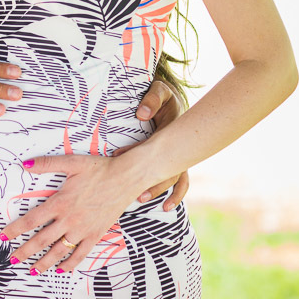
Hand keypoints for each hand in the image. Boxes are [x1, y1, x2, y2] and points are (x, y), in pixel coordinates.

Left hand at [1, 155, 141, 273]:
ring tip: (32, 270)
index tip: (4, 236)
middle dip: (25, 251)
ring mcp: (82, 230)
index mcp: (60, 202)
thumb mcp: (72, 162)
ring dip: (44, 262)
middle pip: (41, 240)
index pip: (31, 219)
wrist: (126, 178)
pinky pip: (80, 255)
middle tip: (12, 259)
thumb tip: (24, 164)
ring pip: (59, 251)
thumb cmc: (99, 169)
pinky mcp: (95, 235)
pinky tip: (61, 270)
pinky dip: (70, 264)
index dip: (15, 229)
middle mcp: (69, 220)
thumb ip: (47, 164)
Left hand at [134, 79, 188, 208]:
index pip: (152, 145)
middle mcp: (176, 146)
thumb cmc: (163, 94)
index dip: (135, 153)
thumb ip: (152, 100)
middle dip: (150, 182)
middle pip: (166, 168)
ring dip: (159, 190)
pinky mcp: (176, 160)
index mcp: (171, 130)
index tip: (117, 158)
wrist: (172, 98)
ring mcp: (178, 155)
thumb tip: (142, 114)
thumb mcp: (160, 91)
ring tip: (141, 200)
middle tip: (135, 194)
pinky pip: (180, 181)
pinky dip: (176, 195)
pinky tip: (164, 207)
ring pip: (173, 178)